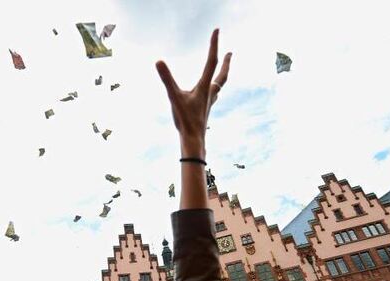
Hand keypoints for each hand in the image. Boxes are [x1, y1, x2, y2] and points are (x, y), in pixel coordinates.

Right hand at [155, 29, 231, 157]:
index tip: (217, 31)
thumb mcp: (174, 97)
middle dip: (226, 63)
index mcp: (204, 86)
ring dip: (221, 76)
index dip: (214, 45)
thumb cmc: (186, 120)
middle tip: (230, 53)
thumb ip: (167, 79)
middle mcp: (209, 93)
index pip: (211, 61)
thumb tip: (158, 61)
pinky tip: (209, 93)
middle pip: (221, 75)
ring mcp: (208, 102)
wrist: (194, 140)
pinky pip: (212, 95)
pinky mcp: (204, 110)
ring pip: (218, 86)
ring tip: (221, 70)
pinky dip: (213, 89)